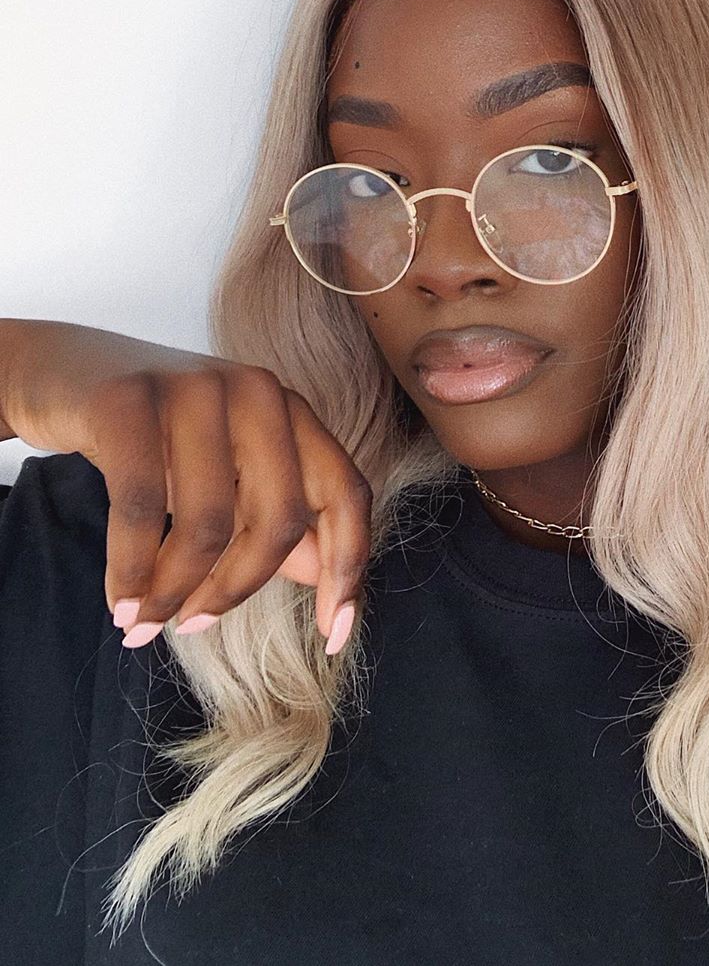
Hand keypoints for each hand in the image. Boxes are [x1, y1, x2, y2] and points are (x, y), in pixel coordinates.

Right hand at [0, 320, 370, 653]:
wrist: (63, 370)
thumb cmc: (155, 433)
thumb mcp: (225, 471)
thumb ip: (273, 515)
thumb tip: (321, 575)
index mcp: (291, 411)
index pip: (346, 494)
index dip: (348, 568)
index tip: (334, 636)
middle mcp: (257, 391)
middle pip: (279, 521)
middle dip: (235, 591)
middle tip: (192, 625)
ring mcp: (196, 388)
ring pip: (209, 523)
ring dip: (172, 591)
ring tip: (142, 622)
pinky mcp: (129, 400)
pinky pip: (142, 509)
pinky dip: (131, 570)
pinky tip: (121, 600)